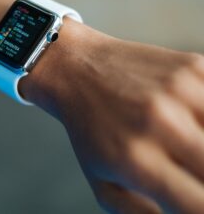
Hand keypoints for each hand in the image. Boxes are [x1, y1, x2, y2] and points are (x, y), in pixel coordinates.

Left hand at [22, 19, 203, 213]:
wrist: (76, 70)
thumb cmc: (89, 129)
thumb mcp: (102, 182)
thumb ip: (138, 213)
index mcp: (138, 161)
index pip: (199, 206)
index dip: (199, 207)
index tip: (192, 199)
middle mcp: (160, 124)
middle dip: (203, 176)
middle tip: (186, 168)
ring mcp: (180, 91)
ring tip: (188, 146)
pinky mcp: (192, 67)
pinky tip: (191, 121)